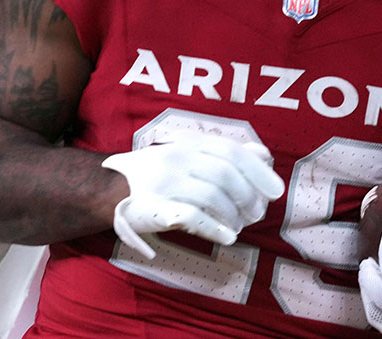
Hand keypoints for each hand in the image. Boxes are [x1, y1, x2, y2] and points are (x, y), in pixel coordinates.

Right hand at [101, 134, 284, 258]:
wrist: (106, 188)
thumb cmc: (155, 174)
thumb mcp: (187, 156)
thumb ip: (222, 155)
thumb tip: (264, 155)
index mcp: (186, 143)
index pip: (229, 150)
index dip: (257, 170)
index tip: (276, 190)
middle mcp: (175, 158)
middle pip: (224, 173)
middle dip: (248, 196)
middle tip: (257, 213)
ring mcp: (163, 182)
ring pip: (211, 195)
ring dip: (233, 215)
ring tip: (240, 226)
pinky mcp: (153, 207)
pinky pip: (191, 216)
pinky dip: (215, 228)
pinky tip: (228, 238)